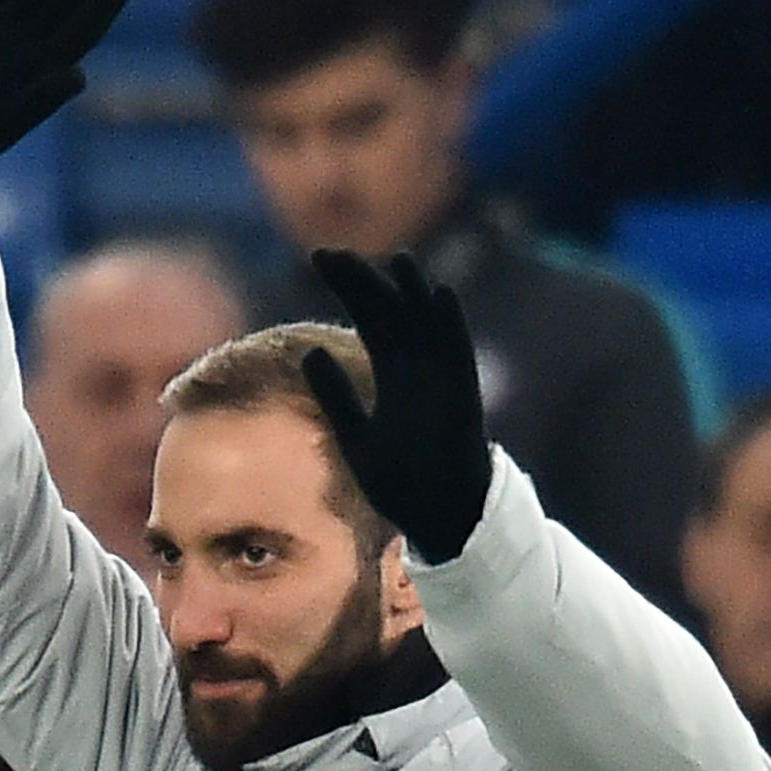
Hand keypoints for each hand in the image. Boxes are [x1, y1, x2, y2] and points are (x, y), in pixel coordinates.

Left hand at [300, 250, 492, 566]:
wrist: (438, 517)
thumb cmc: (399, 482)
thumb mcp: (355, 436)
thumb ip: (336, 396)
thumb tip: (309, 353)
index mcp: (392, 374)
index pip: (369, 317)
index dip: (347, 286)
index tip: (318, 257)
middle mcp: (417, 369)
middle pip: (391, 310)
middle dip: (364, 280)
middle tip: (330, 253)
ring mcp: (441, 378)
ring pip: (427, 323)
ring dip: (414, 292)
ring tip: (397, 259)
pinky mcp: (462, 394)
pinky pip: (458, 352)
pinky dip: (450, 324)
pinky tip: (439, 294)